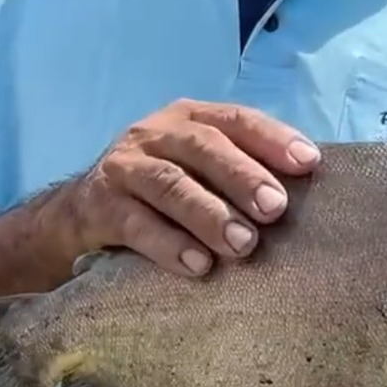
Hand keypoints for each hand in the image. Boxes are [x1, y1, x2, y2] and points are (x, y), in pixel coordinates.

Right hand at [66, 99, 319, 275]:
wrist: (77, 213)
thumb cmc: (161, 193)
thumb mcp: (198, 171)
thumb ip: (241, 173)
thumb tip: (308, 198)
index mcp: (190, 120)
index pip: (237, 120)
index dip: (273, 139)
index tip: (309, 163)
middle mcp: (156, 134)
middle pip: (204, 147)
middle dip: (243, 176)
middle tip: (275, 209)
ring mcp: (125, 168)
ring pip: (170, 184)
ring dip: (210, 214)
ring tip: (243, 244)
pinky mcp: (100, 206)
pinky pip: (137, 225)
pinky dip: (170, 246)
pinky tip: (198, 267)